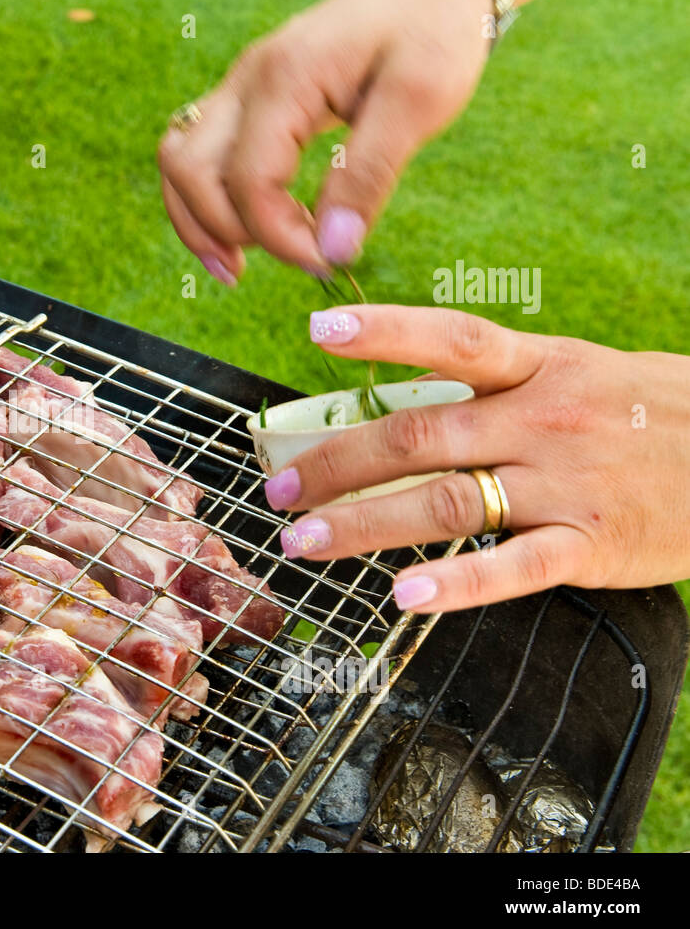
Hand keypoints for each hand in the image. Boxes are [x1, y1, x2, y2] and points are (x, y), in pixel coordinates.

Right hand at [157, 0, 493, 281]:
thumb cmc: (431, 32)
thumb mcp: (420, 100)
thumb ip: (369, 174)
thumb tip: (335, 249)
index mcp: (286, 78)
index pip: (250, 180)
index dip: (280, 237)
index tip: (327, 263)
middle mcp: (247, 81)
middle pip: (190, 172)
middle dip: (229, 231)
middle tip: (296, 256)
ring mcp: (238, 90)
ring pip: (178, 164)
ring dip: (198, 222)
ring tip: (239, 266)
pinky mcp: (244, 102)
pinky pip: (194, 156)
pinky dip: (203, 202)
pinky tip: (237, 238)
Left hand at [263, 305, 689, 611]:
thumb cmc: (653, 413)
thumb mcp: (579, 371)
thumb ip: (497, 377)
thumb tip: (406, 376)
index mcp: (540, 368)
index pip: (453, 338)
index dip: (385, 331)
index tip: (319, 331)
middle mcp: (543, 421)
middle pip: (418, 437)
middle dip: (336, 462)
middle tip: (276, 488)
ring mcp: (565, 485)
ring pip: (444, 504)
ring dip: (362, 525)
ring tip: (303, 541)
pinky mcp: (589, 546)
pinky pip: (512, 569)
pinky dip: (455, 584)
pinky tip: (402, 596)